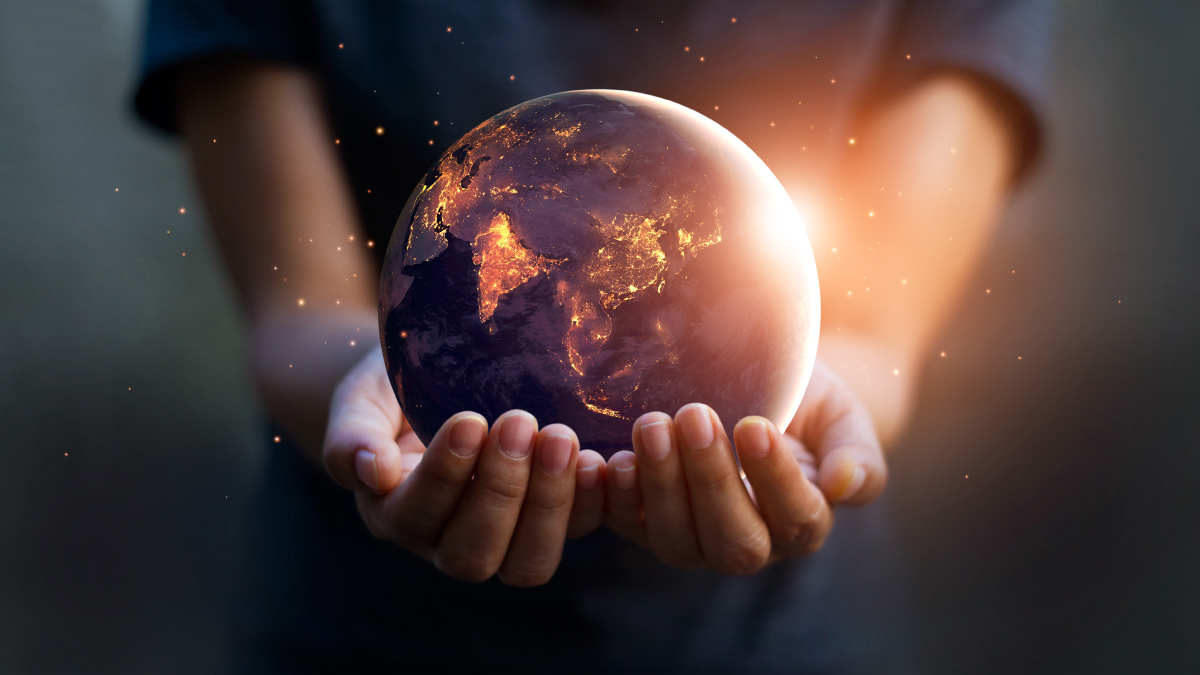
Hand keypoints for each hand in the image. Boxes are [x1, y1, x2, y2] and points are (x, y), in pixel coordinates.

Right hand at [322, 349, 607, 585]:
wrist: (437, 375)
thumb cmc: (392, 387)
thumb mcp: (361, 401)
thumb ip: (352, 437)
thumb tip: (372, 473)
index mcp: (396, 515)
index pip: (416, 514)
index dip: (444, 475)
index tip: (467, 420)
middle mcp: (447, 541)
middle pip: (474, 553)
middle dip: (500, 490)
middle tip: (519, 421)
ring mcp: (505, 539)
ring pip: (527, 561)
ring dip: (550, 504)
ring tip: (561, 439)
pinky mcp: (553, 521)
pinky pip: (577, 533)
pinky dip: (591, 503)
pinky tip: (600, 459)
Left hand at [603, 359, 886, 573]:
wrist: (753, 384)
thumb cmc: (805, 400)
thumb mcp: (840, 415)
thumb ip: (855, 451)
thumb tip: (844, 485)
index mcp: (803, 521)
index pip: (796, 518)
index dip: (775, 479)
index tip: (754, 426)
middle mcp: (750, 543)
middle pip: (733, 541)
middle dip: (710, 480)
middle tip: (694, 415)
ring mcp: (693, 539)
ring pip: (676, 541)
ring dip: (660, 486)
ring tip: (652, 424)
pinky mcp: (644, 524)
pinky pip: (625, 526)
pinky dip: (613, 498)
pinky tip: (606, 458)